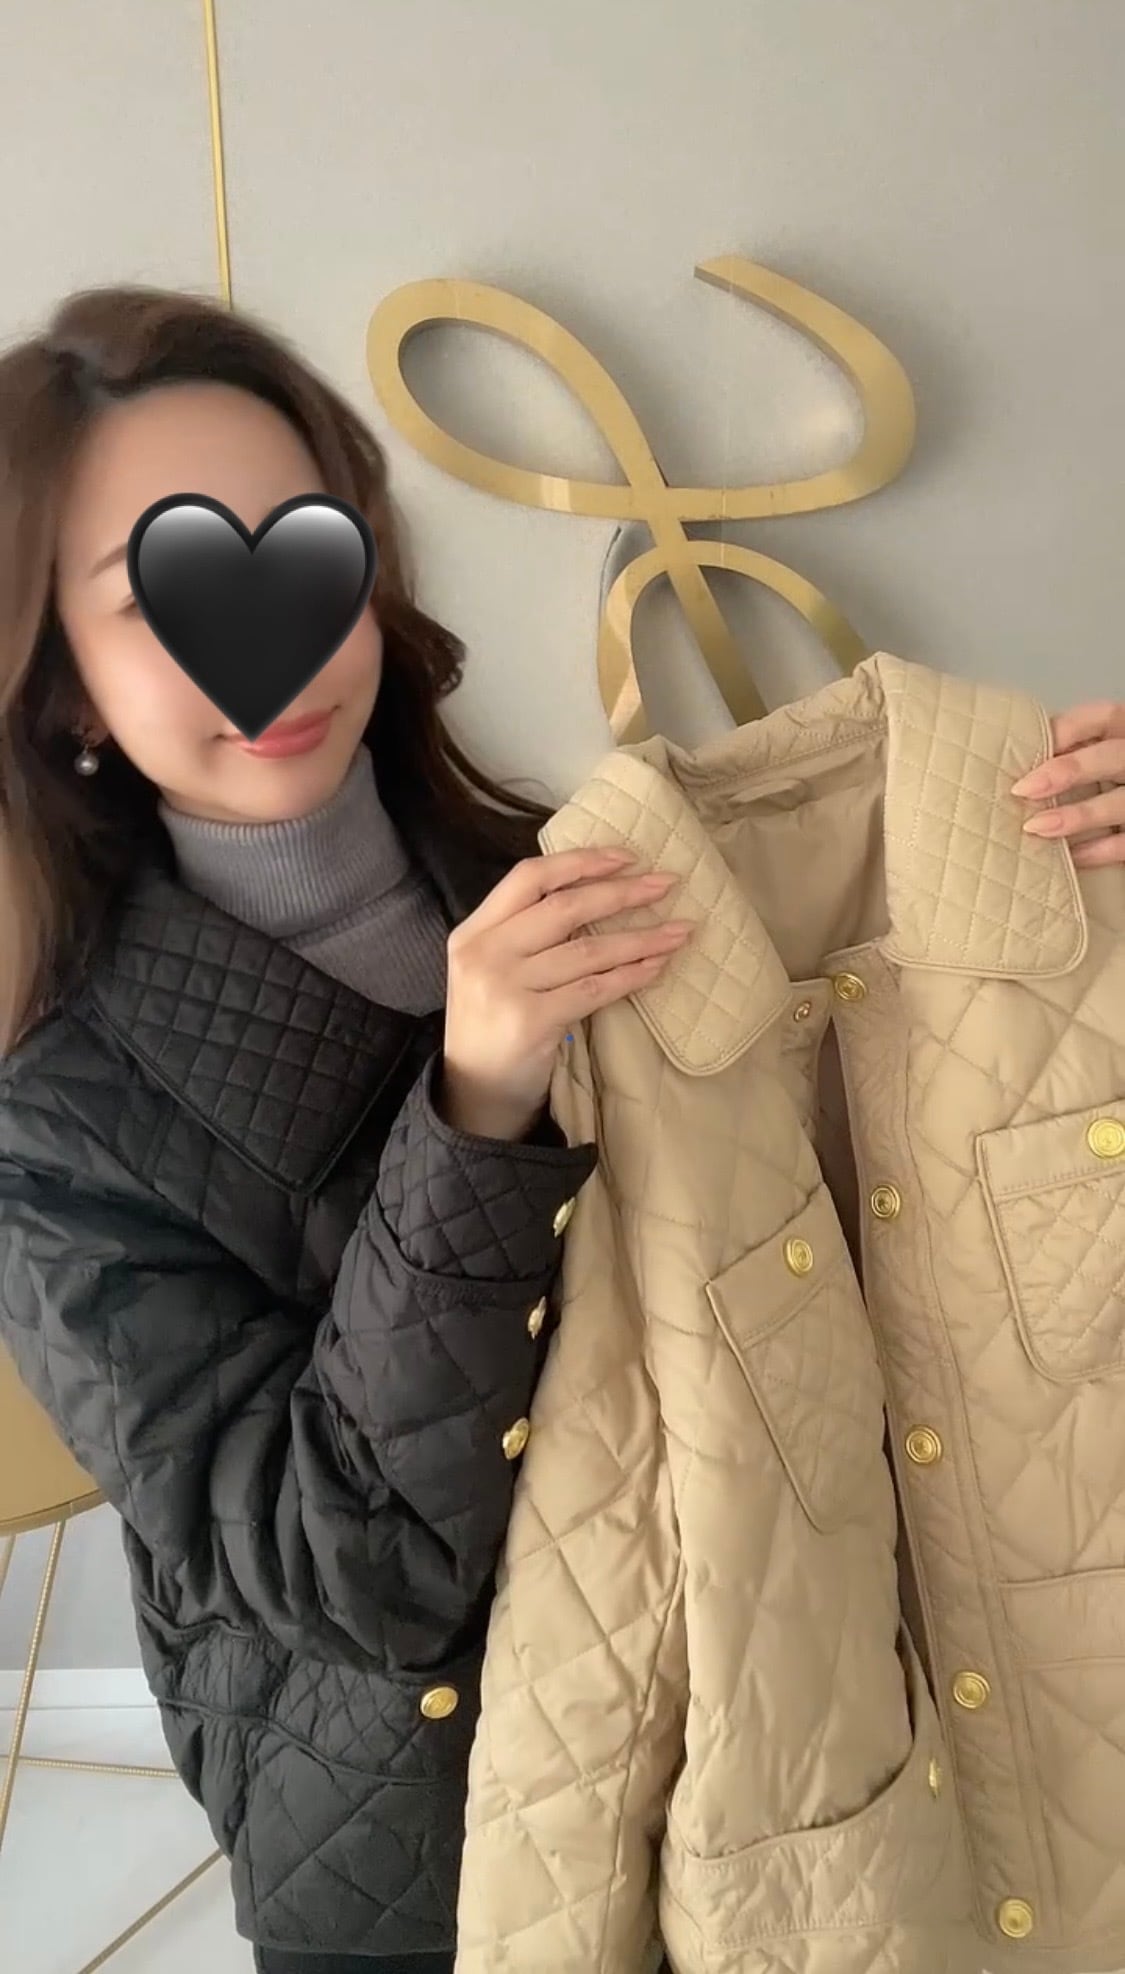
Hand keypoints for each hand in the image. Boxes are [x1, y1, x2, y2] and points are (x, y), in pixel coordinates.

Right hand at [439, 847, 691, 1139]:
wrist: (474, 1094)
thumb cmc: (492, 1026)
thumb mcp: (490, 970)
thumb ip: (524, 934)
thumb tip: (598, 895)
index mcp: (473, 932)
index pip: (528, 877)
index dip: (580, 861)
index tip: (626, 857)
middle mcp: (485, 954)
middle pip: (564, 907)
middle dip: (622, 892)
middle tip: (667, 884)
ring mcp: (506, 988)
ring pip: (587, 949)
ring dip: (641, 938)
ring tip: (679, 931)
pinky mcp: (531, 1022)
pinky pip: (595, 989)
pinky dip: (631, 975)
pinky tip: (657, 967)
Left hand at [1012, 701, 1124, 866]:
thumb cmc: (1104, 781)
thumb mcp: (1095, 758)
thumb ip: (1069, 751)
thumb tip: (1014, 759)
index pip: (1105, 717)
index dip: (1067, 728)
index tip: (1026, 746)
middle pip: (1112, 756)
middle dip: (1068, 770)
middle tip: (1023, 788)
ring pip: (1121, 802)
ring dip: (1077, 815)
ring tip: (1035, 826)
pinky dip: (1096, 851)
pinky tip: (1067, 855)